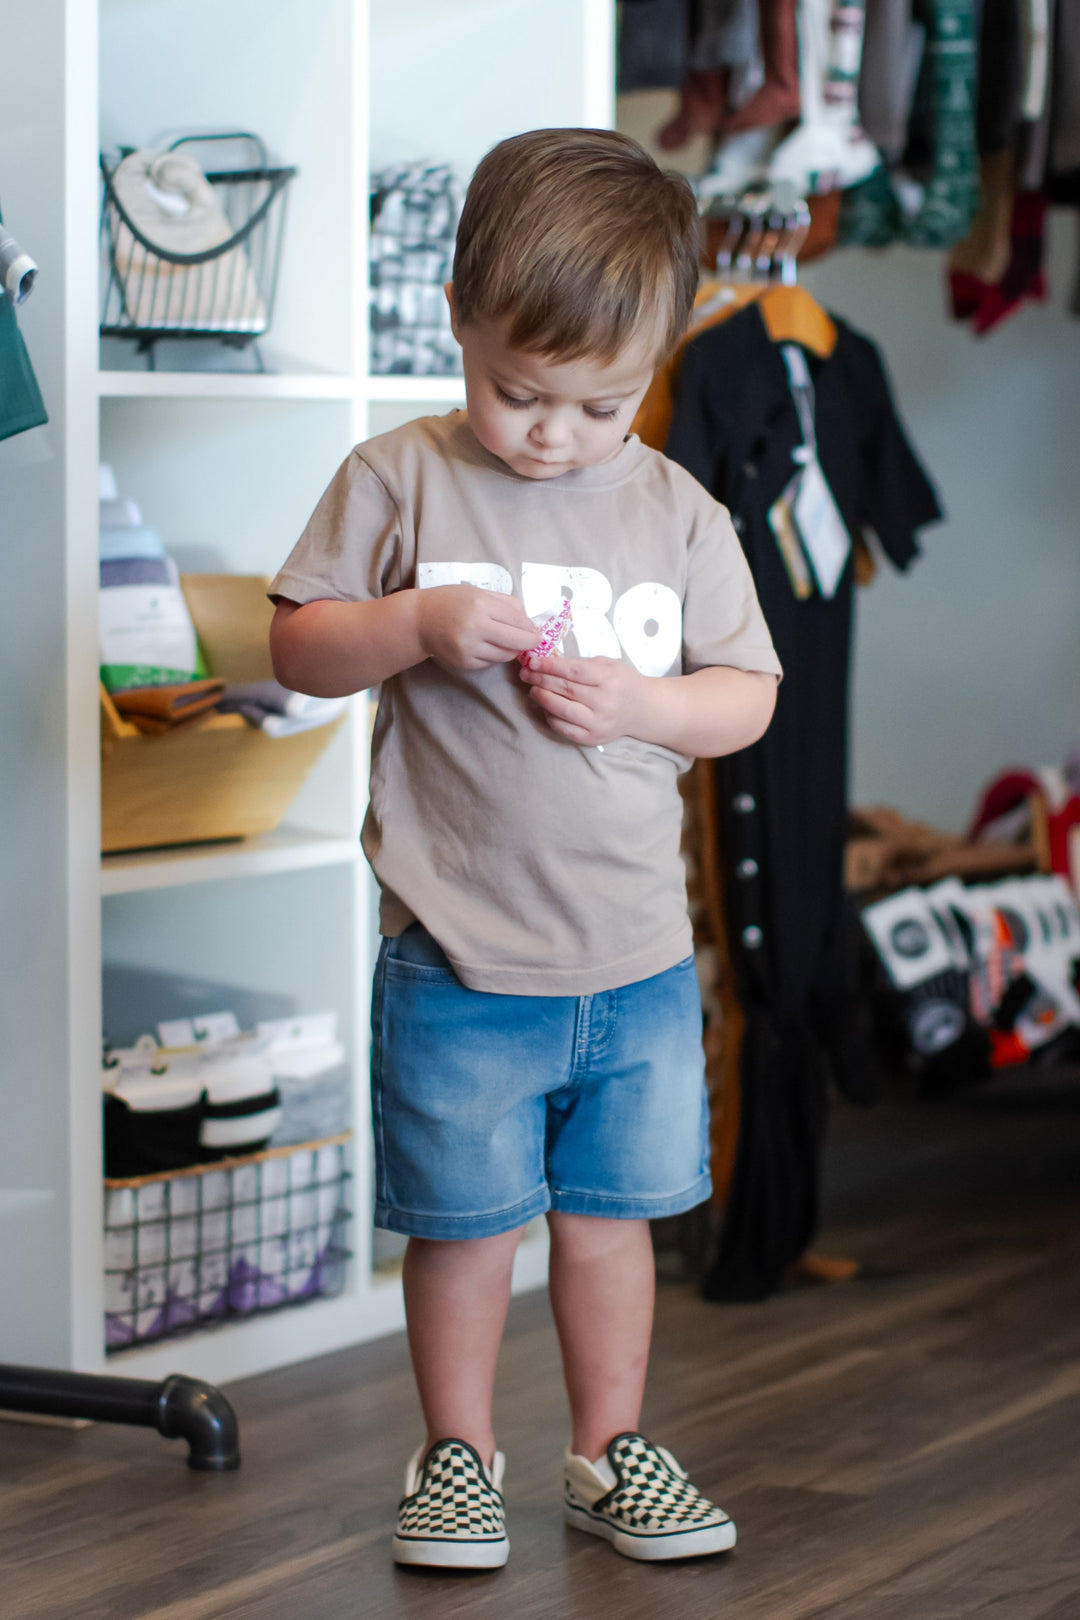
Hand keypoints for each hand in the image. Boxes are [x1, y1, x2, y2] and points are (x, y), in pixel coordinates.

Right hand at [417, 585, 538, 671]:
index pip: (518, 620)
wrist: (420, 620)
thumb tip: (529, 621)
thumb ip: (505, 603)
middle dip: (530, 642)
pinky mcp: (464, 662)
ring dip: (512, 650)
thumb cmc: (451, 602)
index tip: (535, 631)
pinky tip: (488, 646)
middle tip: (533, 641)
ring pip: (505, 655)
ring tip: (507, 641)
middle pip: (516, 641)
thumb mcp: (477, 592)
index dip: (531, 628)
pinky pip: (490, 663)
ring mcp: (469, 648)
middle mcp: (475, 627)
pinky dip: (495, 656)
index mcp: (481, 605)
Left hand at [520, 654, 646, 746]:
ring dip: (542, 698)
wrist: (643, 709)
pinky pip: (564, 728)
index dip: (549, 666)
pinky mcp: (592, 738)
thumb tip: (548, 661)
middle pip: (565, 689)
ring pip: (561, 710)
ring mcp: (598, 723)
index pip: (573, 671)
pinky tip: (546, 706)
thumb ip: (580, 664)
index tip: (533, 661)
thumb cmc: (623, 682)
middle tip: (526, 673)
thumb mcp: (608, 664)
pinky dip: (550, 716)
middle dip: (541, 679)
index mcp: (609, 679)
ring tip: (532, 689)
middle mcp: (605, 703)